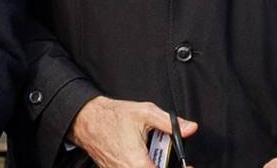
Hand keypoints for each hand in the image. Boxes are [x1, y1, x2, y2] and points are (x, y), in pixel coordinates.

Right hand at [67, 97, 196, 167]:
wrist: (86, 119)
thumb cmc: (111, 116)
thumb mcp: (144, 113)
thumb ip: (169, 123)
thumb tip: (190, 128)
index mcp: (138, 163)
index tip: (187, 166)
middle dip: (164, 164)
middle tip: (172, 158)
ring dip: (153, 163)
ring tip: (152, 152)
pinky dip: (142, 163)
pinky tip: (143, 155)